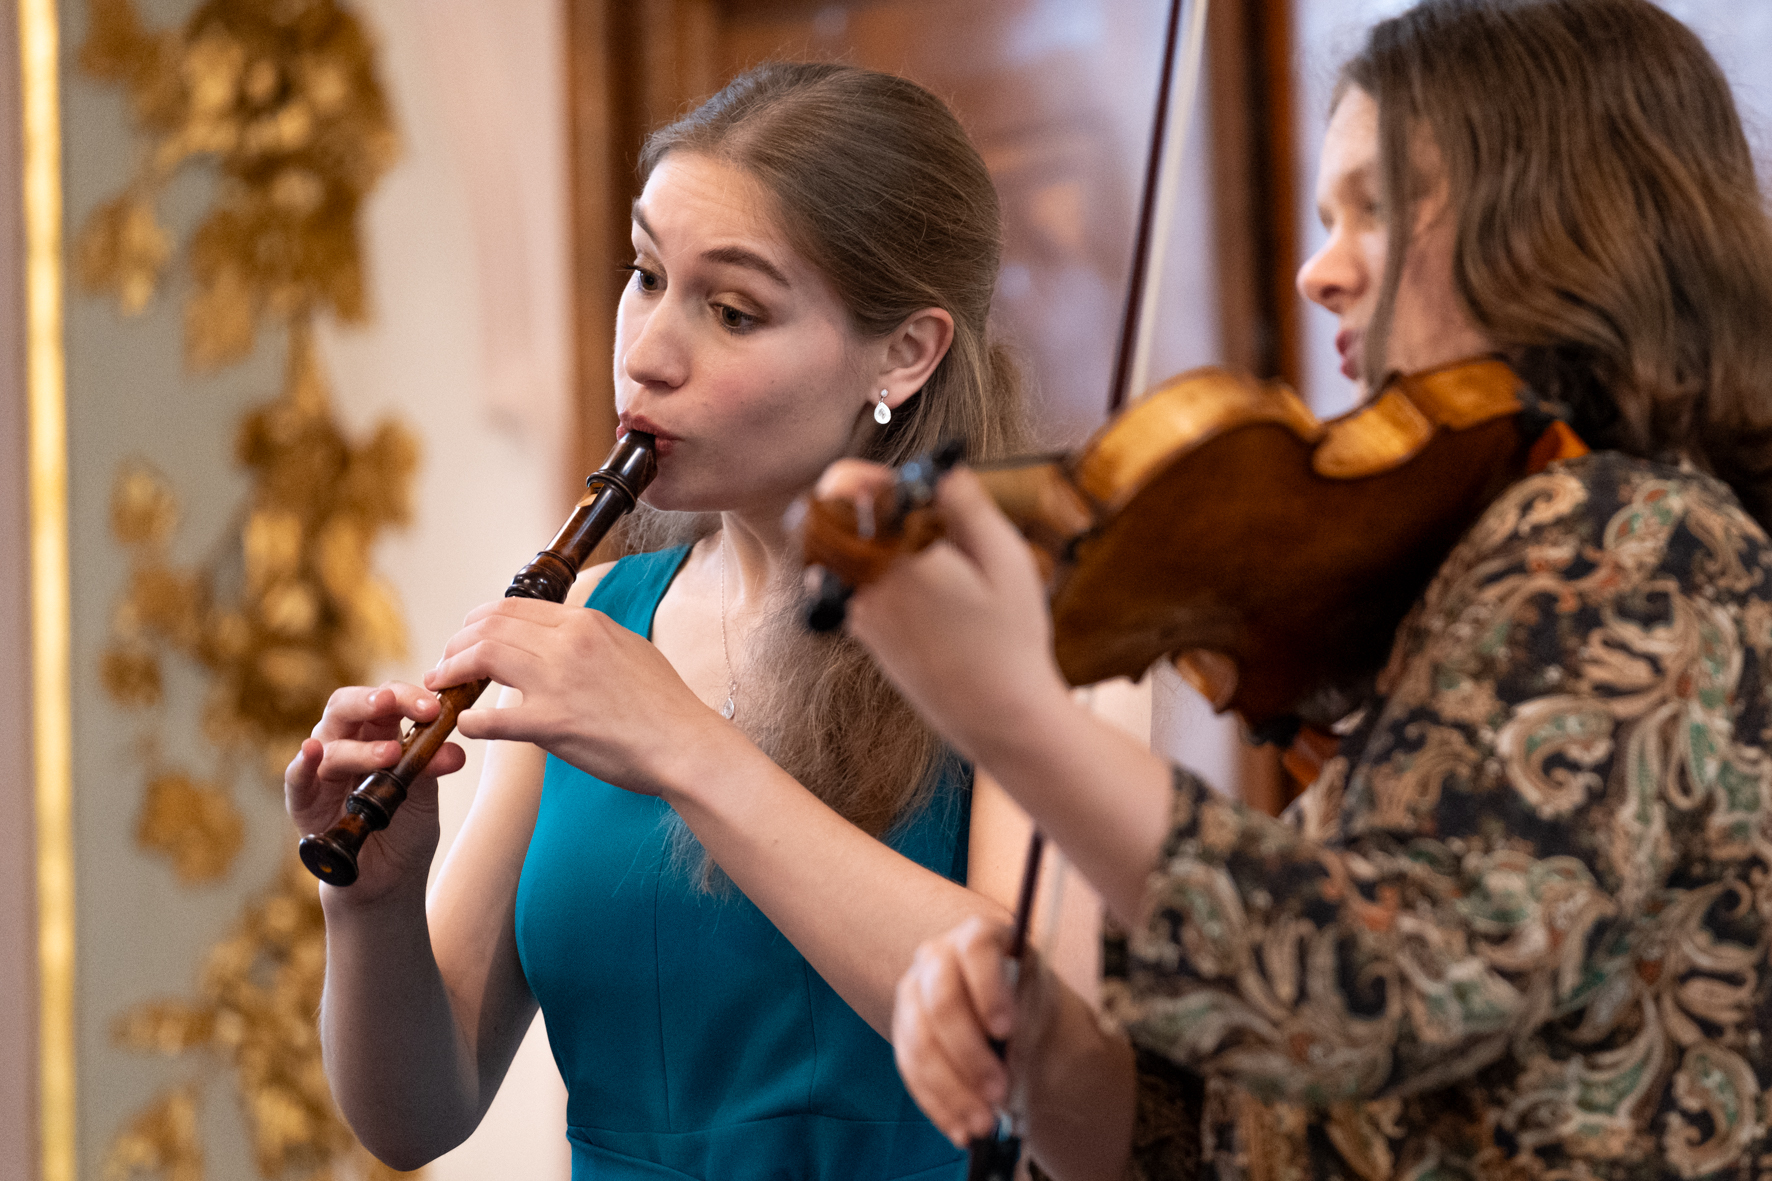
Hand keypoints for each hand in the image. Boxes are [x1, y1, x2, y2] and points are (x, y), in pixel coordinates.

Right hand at [284, 682, 465, 901]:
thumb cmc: (404, 826)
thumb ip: (430, 767)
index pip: (384, 699)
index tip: (433, 707)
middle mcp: (345, 743)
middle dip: (371, 701)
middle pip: (346, 706)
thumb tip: (455, 750)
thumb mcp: (424, 794)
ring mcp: (322, 772)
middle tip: (393, 702)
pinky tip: (312, 752)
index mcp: (377, 733)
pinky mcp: (303, 802)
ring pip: (330, 745)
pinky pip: (296, 778)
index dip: (405, 696)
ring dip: (360, 747)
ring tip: (391, 754)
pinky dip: (303, 764)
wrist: (389, 879)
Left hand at [422, 598, 742, 798]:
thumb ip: (589, 638)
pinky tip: (465, 726)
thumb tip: (562, 635)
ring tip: (441, 687)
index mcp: (585, 623)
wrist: (686, 744)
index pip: (513, 608)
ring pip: (482, 658)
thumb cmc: (664, 705)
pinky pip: (493, 718)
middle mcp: (567, 643)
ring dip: (452, 671)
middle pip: (489, 627)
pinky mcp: (552, 723)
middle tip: (445, 663)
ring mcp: (558, 681)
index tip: (467, 638)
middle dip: (457, 643)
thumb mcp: (628, 648)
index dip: (479, 621)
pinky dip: (470, 721)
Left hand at [816, 461, 1071, 766]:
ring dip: (864, 538)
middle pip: (825, 520)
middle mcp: (866, 584)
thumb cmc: (1012, 640)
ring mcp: (859, 613)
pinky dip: (872, 572)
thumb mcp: (1007, 559)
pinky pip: (849, 586)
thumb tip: (941, 468)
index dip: (865, 475)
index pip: (843, 491)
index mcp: (898, 556)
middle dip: (856, 503)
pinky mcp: (865, 636)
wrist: (997, 718)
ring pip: (836, 553)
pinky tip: (920, 586)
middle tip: (900, 507)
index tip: (899, 480)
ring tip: (917, 549)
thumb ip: (968, 505)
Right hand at [892, 915, 1030, 1147]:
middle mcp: (937, 956)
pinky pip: (910, 1069)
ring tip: (981, 1124)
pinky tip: (958, 1127)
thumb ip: (1024, 1022)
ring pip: (920, 1042)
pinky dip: (936, 1103)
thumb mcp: (1037, 1002)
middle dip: (968, 1054)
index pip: (975, 950)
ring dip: (951, 1089)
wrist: (1013, 1018)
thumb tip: (1007, 1065)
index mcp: (978, 936)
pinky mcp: (902, 1031)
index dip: (987, 989)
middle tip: (998, 1094)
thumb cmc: (1028, 1003)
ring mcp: (913, 993)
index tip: (1006, 1030)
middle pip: (941, 1001)